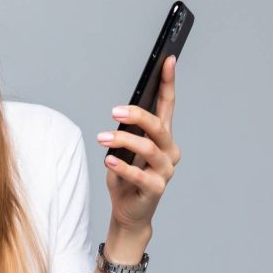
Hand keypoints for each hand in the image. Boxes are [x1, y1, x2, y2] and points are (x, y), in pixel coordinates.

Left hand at [97, 55, 181, 232]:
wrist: (128, 212)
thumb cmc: (126, 176)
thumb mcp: (124, 149)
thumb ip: (128, 132)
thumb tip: (121, 114)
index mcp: (163, 137)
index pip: (167, 105)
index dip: (168, 82)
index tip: (167, 60)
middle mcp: (169, 151)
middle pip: (158, 126)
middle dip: (137, 115)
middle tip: (114, 111)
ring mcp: (165, 171)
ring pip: (149, 148)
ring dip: (123, 140)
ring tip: (102, 138)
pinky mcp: (156, 189)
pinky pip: (140, 175)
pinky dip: (123, 166)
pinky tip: (109, 160)